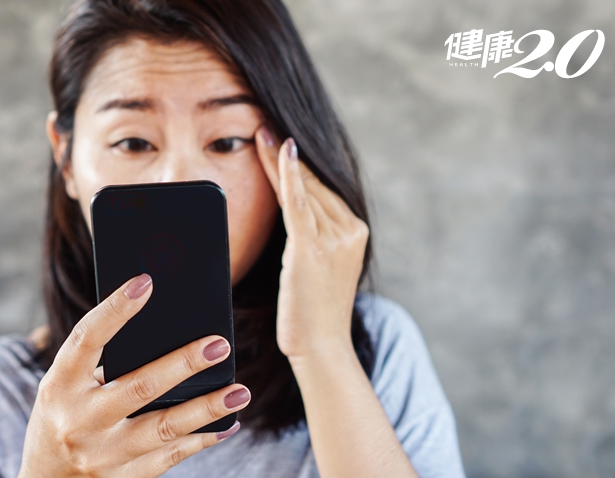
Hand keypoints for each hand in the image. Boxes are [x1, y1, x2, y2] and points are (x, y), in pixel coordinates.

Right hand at [18, 273, 249, 477]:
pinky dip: (202, 440)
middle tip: (219, 345)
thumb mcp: (65, 386)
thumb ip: (103, 363)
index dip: (115, 310)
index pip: (86, 339)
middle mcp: (78, 421)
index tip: (146, 282)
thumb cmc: (63, 417)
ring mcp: (101, 455)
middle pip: (139, 387)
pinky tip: (227, 424)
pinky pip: (171, 457)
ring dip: (206, 409)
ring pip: (163, 429)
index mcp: (60, 385)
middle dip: (184, 364)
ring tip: (239, 391)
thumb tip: (168, 332)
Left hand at [255, 127, 369, 359]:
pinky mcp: (313, 249)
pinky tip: (280, 152)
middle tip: (264, 127)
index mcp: (354, 232)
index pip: (321, 190)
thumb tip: (288, 209)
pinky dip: (288, 176)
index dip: (298, 165)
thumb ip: (311, 235)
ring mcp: (336, 239)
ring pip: (302, 190)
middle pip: (312, 184)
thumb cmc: (311, 312)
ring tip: (260, 133)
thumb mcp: (317, 266)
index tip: (280, 140)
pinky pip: (298, 204)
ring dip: (279, 159)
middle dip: (286, 155)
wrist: (320, 348)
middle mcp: (350, 231)